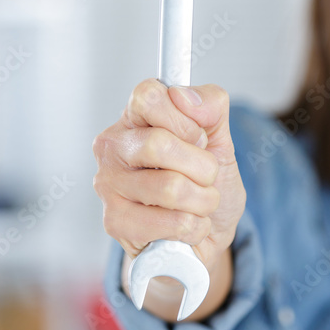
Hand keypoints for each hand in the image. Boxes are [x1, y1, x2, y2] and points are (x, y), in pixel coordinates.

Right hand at [92, 79, 245, 273]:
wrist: (207, 233)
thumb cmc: (206, 183)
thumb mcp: (221, 139)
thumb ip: (212, 107)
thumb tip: (185, 97)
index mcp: (134, 118)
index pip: (148, 96)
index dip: (186, 120)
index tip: (199, 139)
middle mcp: (112, 147)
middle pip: (158, 144)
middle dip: (203, 167)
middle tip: (206, 177)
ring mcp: (108, 185)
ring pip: (170, 187)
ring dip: (204, 200)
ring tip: (200, 203)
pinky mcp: (115, 223)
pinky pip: (171, 223)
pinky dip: (195, 226)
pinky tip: (188, 225)